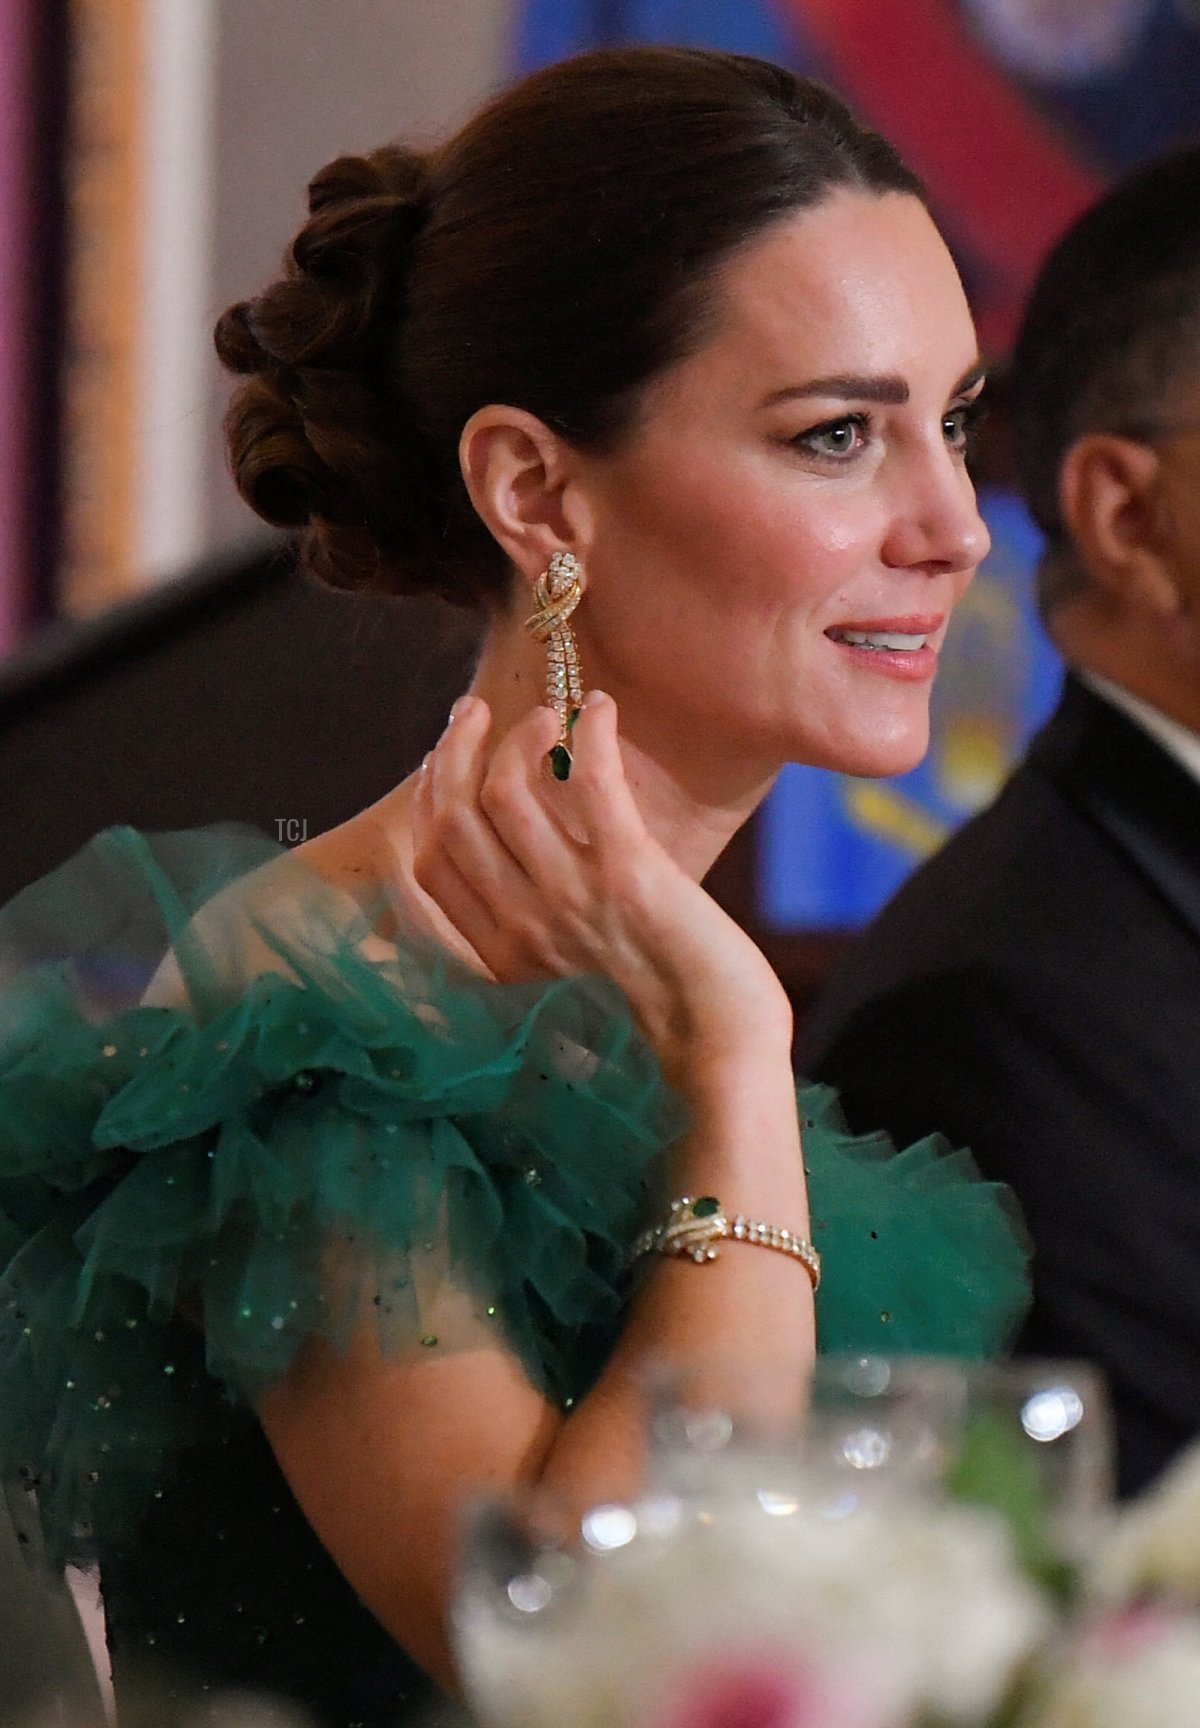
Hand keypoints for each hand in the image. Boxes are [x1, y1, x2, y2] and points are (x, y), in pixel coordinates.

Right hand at [409, 693, 791, 1072]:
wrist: (718, 1057)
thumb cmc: (656, 1027)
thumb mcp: (564, 993)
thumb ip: (532, 944)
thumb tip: (525, 880)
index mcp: (498, 958)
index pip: (427, 863)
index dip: (428, 801)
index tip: (442, 762)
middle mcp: (520, 927)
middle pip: (453, 818)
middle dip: (453, 752)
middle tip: (474, 714)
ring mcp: (570, 899)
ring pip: (506, 792)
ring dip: (521, 739)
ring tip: (545, 716)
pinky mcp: (629, 875)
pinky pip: (589, 783)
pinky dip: (589, 736)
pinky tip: (599, 710)